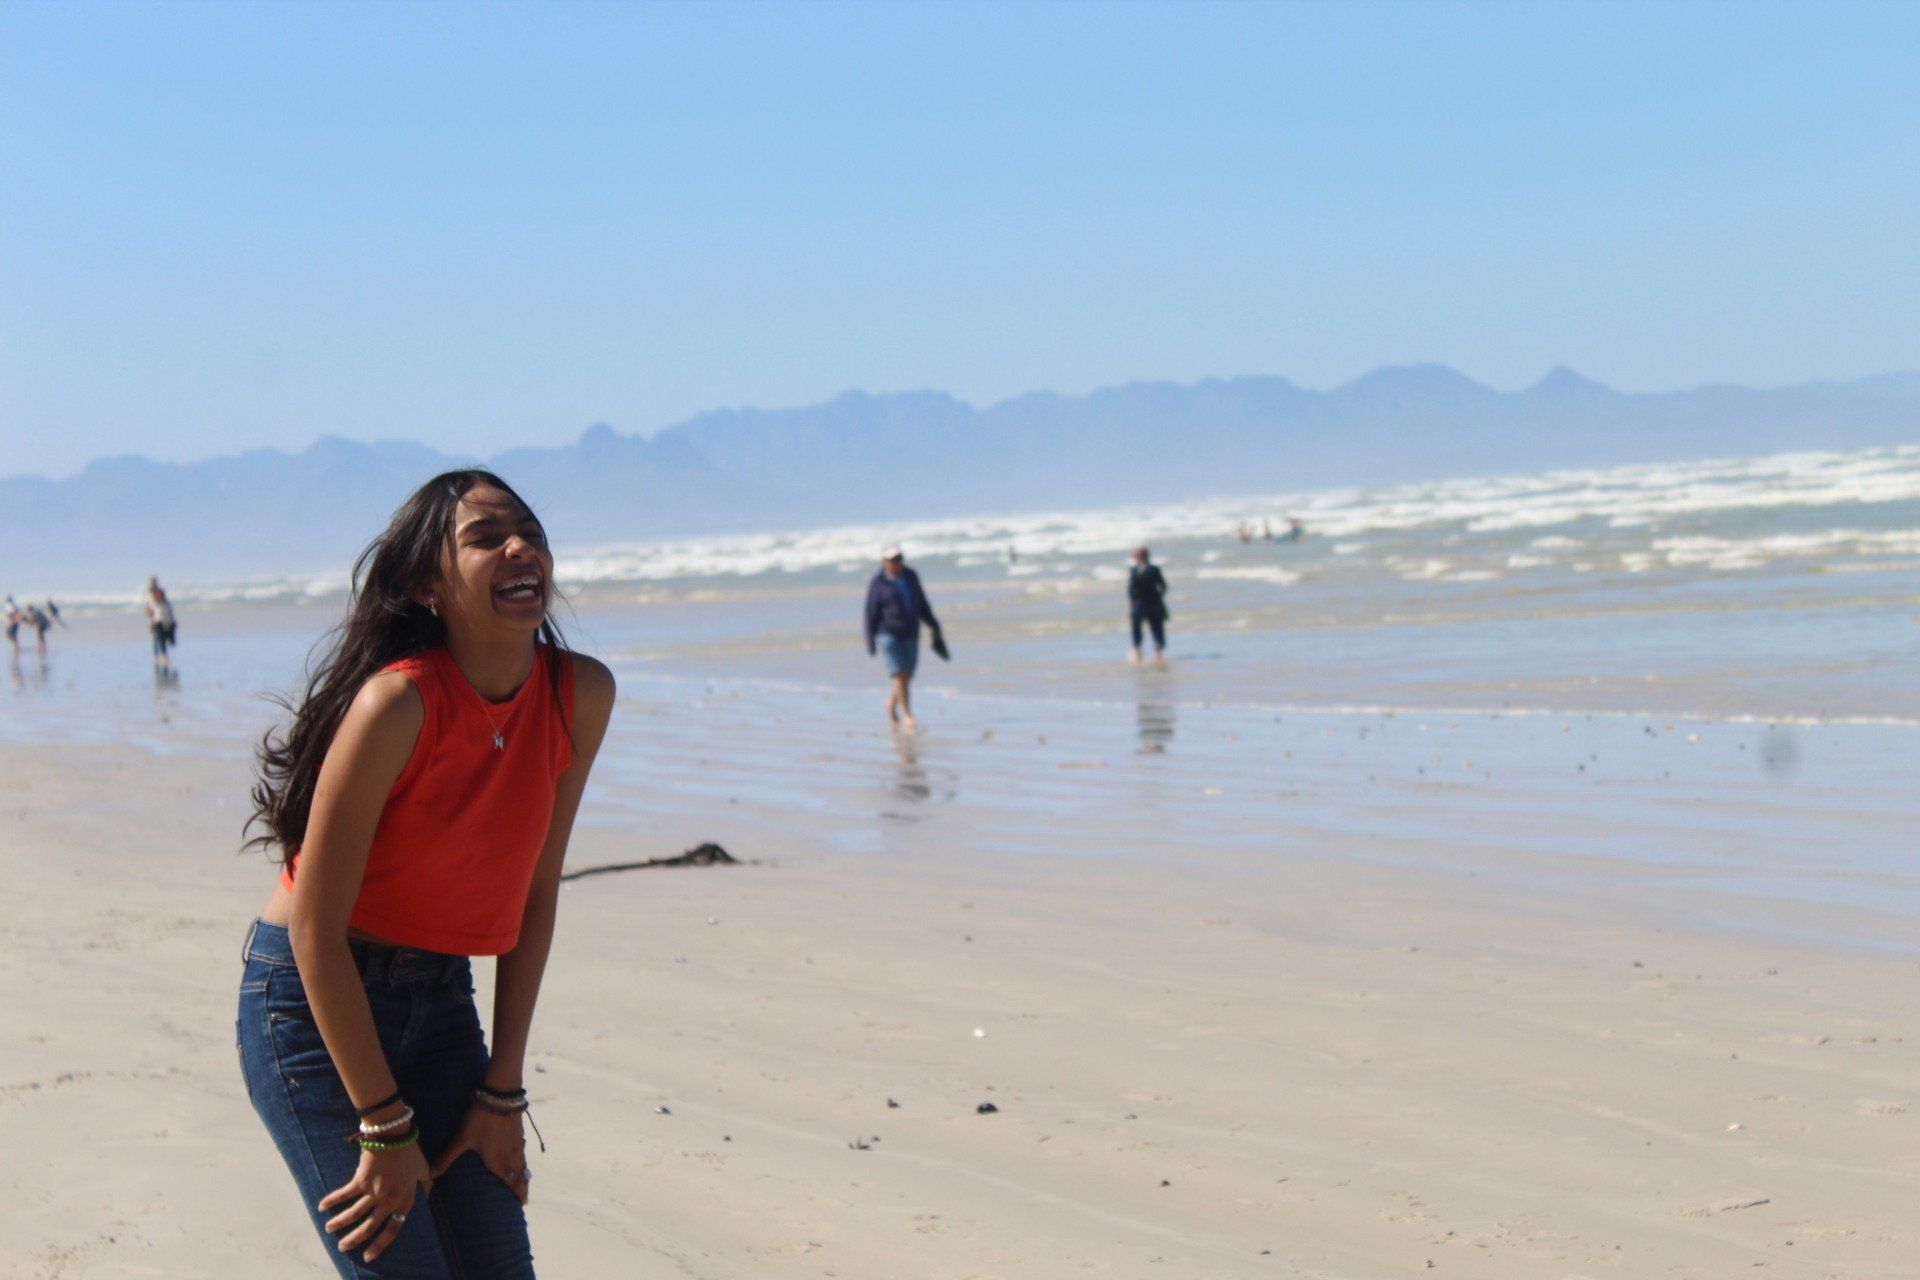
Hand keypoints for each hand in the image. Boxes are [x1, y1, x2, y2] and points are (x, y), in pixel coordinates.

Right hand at [319, 1142, 429, 1261]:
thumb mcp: (424, 1168)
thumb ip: (426, 1184)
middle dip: (355, 1240)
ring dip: (339, 1223)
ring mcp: (374, 1191)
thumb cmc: (410, 1150)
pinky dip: (332, 1200)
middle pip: (370, 1226)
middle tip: (342, 1248)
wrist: (394, 1133)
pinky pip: (344, 1194)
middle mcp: (389, 1199)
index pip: (394, 1228)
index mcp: (405, 1199)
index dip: (381, 1244)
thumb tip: (428, 1193)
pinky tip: (321, 1206)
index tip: (369, 1255)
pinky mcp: (361, 1180)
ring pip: (353, 1214)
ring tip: (329, 1229)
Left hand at [430, 1103, 531, 1203]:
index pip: (513, 1183)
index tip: (521, 1204)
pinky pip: (524, 1154)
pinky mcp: (519, 1134)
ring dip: (524, 1175)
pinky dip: (523, 1161)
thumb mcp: (462, 1139)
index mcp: (499, 1162)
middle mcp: (512, 1156)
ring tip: (523, 1181)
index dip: (519, 1194)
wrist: (501, 1096)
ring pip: (524, 1165)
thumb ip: (447, 1157)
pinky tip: (520, 1158)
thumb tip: (431, 1175)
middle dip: (523, 1188)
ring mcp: (518, 1144)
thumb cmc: (481, 1120)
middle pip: (521, 1176)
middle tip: (523, 1198)